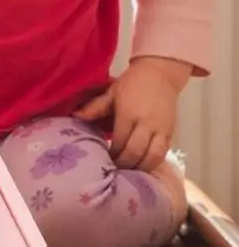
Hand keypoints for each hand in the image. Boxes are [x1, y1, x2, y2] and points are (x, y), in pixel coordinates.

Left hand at [74, 56, 191, 170]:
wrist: (160, 74)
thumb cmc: (132, 83)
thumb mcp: (111, 92)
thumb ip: (95, 107)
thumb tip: (76, 116)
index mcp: (128, 113)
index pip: (119, 141)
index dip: (112, 154)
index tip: (103, 160)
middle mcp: (146, 123)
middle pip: (135, 152)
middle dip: (124, 164)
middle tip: (114, 170)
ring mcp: (161, 129)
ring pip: (153, 157)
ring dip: (140, 167)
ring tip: (128, 171)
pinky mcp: (171, 132)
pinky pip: (163, 153)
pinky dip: (153, 163)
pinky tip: (142, 166)